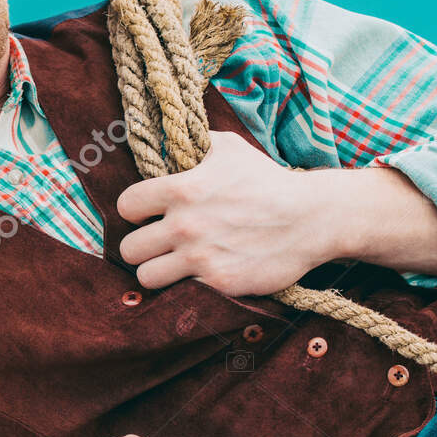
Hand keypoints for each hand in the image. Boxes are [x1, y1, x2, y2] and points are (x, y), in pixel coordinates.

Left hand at [115, 133, 331, 296]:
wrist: (310, 218)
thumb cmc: (268, 180)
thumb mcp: (228, 148)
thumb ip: (192, 146)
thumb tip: (167, 144)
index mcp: (181, 190)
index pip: (126, 206)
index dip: (134, 211)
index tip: (149, 214)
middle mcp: (185, 225)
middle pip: (129, 249)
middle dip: (142, 246)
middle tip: (159, 243)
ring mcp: (200, 257)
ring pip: (146, 277)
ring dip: (157, 271)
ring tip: (172, 263)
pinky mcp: (218, 283)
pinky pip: (180, 293)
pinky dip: (186, 286)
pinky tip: (199, 274)